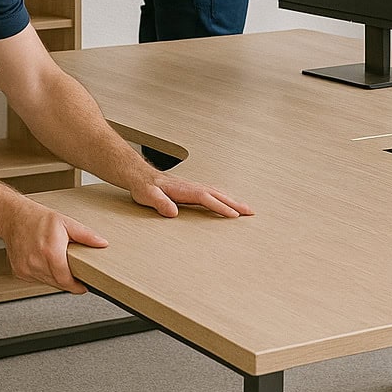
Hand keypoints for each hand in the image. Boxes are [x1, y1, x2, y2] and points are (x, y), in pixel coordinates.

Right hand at [2, 200, 107, 293]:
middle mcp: (36, 262)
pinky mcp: (19, 272)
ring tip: (58, 262)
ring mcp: (26, 269)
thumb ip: (86, 235)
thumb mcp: (66, 223)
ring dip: (56, 278)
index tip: (83, 287)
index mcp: (50, 252)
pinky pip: (36, 279)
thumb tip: (102, 243)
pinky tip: (44, 262)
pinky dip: (44, 275)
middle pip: (57, 283)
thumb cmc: (38, 219)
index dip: (76, 287)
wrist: (13, 217)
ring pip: (47, 282)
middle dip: (68, 282)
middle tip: (74, 274)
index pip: (66, 280)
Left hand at [130, 171, 254, 218]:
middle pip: (218, 195)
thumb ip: (159, 203)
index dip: (220, 207)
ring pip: (218, 193)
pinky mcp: (192, 190)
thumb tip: (172, 212)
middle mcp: (192, 187)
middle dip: (235, 204)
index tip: (234, 215)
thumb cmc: (144, 187)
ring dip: (233, 201)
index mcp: (184, 189)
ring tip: (246, 209)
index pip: (207, 198)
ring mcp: (193, 187)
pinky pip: (213, 194)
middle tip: (251, 212)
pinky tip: (228, 202)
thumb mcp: (147, 195)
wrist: (141, 176)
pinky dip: (224, 198)